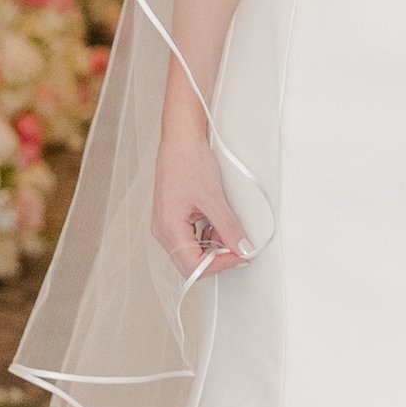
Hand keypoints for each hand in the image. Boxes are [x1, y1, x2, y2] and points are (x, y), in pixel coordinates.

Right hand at [153, 143, 247, 275]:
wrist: (181, 140)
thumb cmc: (188, 161)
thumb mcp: (213, 197)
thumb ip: (228, 227)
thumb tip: (241, 247)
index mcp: (169, 228)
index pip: (193, 266)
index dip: (219, 265)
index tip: (239, 256)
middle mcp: (163, 230)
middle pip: (191, 263)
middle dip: (216, 257)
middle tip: (237, 245)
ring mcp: (167, 225)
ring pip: (192, 252)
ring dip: (213, 245)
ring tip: (226, 227)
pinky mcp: (174, 218)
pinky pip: (191, 238)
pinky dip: (207, 235)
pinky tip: (216, 223)